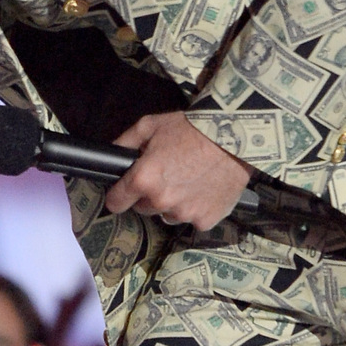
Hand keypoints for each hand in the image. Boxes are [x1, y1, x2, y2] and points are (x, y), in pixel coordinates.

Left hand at [105, 111, 249, 231]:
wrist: (236, 135)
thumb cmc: (192, 128)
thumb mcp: (151, 125)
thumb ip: (125, 142)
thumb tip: (110, 155)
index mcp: (143, 179)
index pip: (116, 202)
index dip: (119, 195)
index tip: (124, 191)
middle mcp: (161, 201)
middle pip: (143, 208)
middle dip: (149, 195)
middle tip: (167, 175)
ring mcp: (184, 213)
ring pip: (168, 215)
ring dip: (173, 203)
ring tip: (189, 180)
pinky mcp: (206, 220)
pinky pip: (194, 220)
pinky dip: (197, 208)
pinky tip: (205, 190)